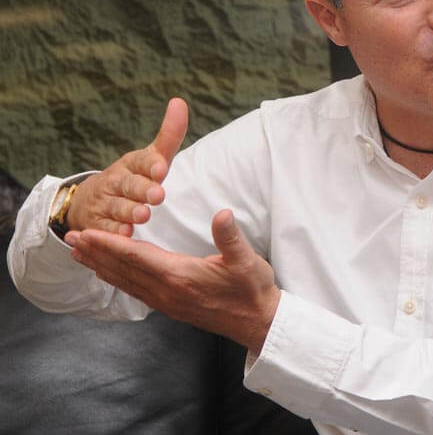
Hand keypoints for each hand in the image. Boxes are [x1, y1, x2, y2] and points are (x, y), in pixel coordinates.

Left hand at [66, 209, 280, 351]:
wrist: (258, 322)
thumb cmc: (253, 289)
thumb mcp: (247, 259)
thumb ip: (230, 237)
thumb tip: (222, 213)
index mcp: (180, 276)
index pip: (136, 256)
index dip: (108, 244)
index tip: (86, 233)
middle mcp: (167, 291)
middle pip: (123, 270)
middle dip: (95, 253)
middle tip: (70, 239)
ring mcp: (168, 302)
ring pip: (126, 282)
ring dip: (102, 267)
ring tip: (81, 255)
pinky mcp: (172, 307)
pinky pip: (136, 292)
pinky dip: (118, 280)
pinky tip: (111, 275)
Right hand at [67, 98, 187, 235]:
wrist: (92, 199)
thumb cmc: (134, 177)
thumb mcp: (151, 157)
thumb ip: (169, 135)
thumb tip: (179, 101)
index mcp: (132, 163)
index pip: (141, 160)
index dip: (151, 164)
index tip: (162, 169)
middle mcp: (116, 181)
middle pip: (129, 185)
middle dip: (142, 189)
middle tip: (157, 195)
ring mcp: (104, 202)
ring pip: (118, 207)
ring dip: (130, 211)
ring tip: (143, 215)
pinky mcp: (96, 223)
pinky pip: (105, 228)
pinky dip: (113, 232)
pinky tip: (123, 234)